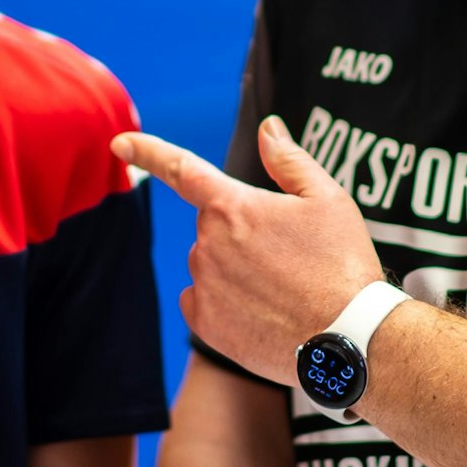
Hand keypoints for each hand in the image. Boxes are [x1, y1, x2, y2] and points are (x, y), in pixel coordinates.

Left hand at [112, 116, 381, 382]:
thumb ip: (289, 160)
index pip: (181, 169)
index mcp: (232, 206)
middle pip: (212, 226)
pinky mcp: (205, 323)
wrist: (348, 338)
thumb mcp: (328, 199)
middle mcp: (208, 243)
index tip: (118, 142)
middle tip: (287, 255)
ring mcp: (203, 285)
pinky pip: (201, 300)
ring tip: (283, 288)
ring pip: (209, 264)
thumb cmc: (342, 264)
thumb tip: (268, 128)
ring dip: (235, 269)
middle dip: (240, 232)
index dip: (147, 151)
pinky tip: (259, 311)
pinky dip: (223, 301)